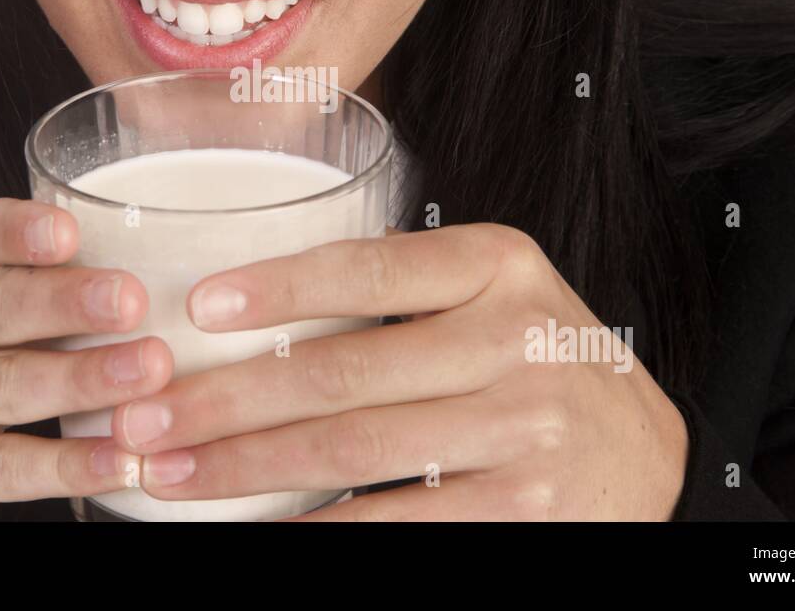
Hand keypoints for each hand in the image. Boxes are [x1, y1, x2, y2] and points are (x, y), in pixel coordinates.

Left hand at [107, 224, 688, 519]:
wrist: (649, 451)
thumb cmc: (542, 359)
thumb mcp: (495, 295)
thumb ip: (405, 289)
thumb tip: (255, 303)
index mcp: (499, 264)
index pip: (370, 269)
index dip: (278, 288)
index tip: (199, 307)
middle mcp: (516, 339)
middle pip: (343, 373)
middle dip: (227, 400)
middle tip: (145, 414)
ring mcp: (524, 430)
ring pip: (353, 453)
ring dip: (246, 468)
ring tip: (170, 471)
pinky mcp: (525, 512)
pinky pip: (394, 523)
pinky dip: (314, 530)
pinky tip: (255, 529)